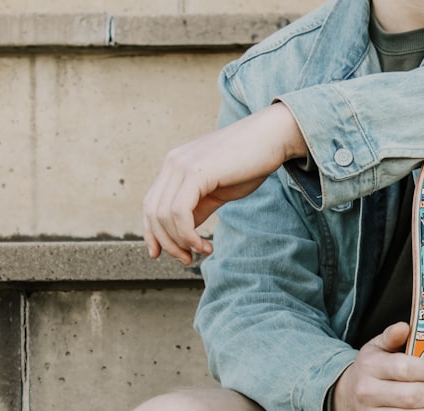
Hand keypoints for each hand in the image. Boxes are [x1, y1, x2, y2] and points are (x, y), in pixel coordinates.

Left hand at [142, 103, 307, 264]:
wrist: (271, 138)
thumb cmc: (250, 163)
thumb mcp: (218, 190)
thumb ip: (198, 207)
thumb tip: (184, 232)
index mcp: (175, 166)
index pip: (151, 204)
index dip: (152, 233)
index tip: (161, 255)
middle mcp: (172, 163)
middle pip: (152, 212)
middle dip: (167, 243)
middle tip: (187, 259)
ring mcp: (182, 165)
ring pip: (163, 216)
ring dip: (180, 242)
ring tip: (201, 252)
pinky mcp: (195, 172)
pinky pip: (179, 212)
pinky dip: (187, 235)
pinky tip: (203, 245)